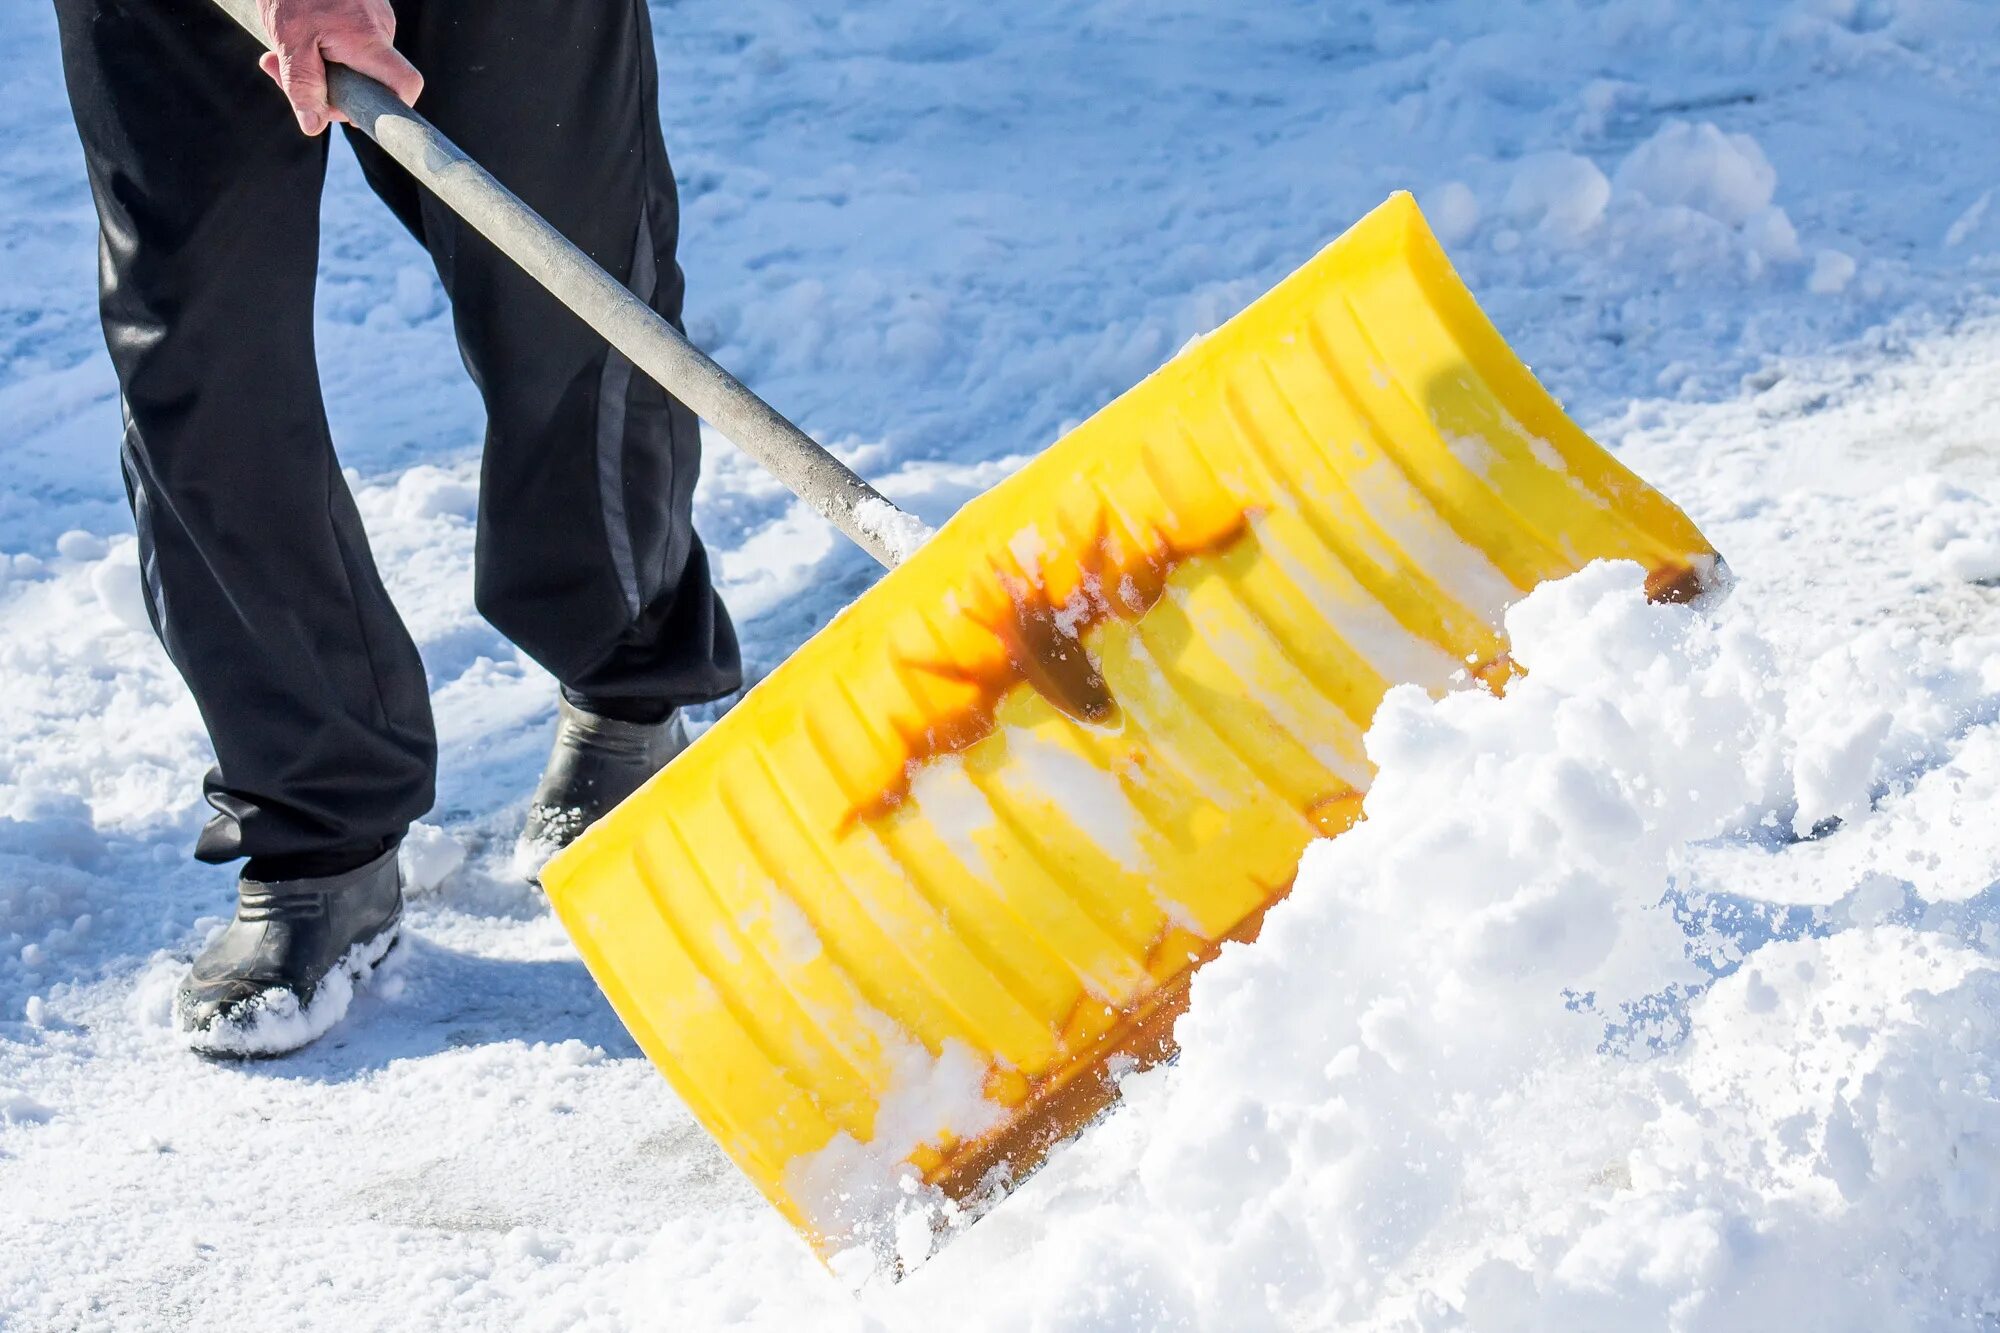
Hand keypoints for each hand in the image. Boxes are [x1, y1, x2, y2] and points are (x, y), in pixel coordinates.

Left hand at [255, 0, 423, 135]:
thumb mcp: (288, 38)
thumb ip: (302, 84)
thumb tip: (313, 126)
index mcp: (368, 40)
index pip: (405, 85)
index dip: (392, 108)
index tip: (356, 112)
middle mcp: (381, 29)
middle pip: (372, 81)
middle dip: (328, 87)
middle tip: (281, 71)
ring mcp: (376, 18)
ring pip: (358, 63)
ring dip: (321, 67)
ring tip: (289, 45)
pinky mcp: (366, 10)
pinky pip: (353, 43)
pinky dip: (325, 47)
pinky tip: (302, 33)